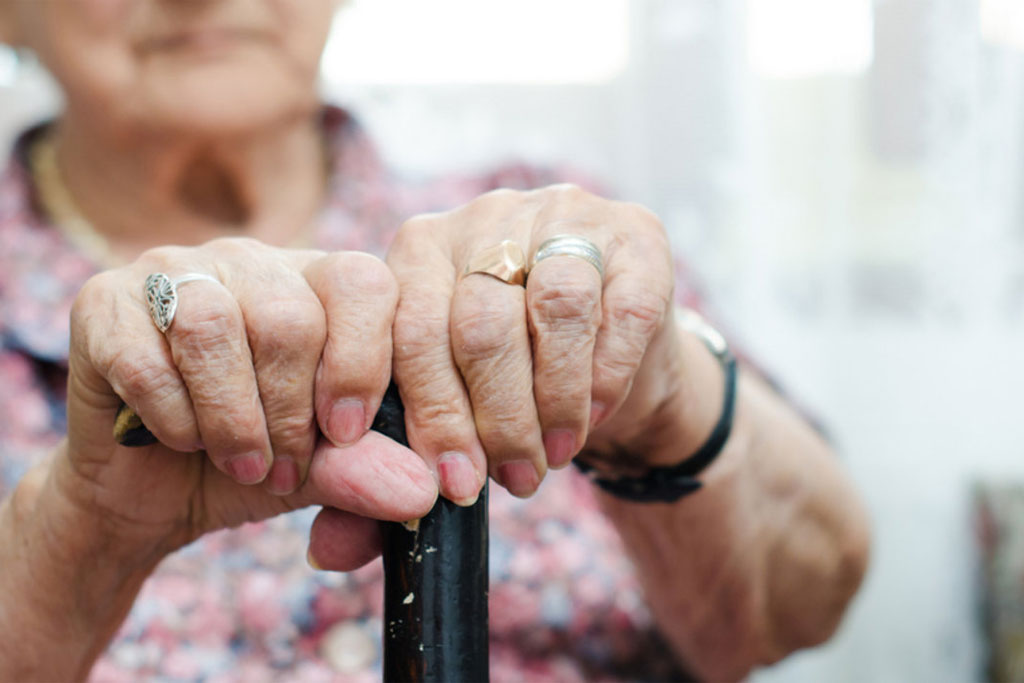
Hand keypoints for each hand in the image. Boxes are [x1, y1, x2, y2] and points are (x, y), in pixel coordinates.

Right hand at [63, 238, 436, 565]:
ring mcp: (176, 270)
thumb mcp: (322, 472)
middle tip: (281, 469)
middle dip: (290, 414)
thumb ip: (368, 471)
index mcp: (318, 282)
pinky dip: (173, 418)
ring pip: (215, 325)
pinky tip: (182, 440)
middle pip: (290, 316)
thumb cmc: (254, 466)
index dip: (362, 364)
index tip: (346, 435)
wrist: (150, 494)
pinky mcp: (104, 301)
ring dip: (232, 418)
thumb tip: (421, 494)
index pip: (364, 282)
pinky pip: (146, 356)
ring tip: (240, 463)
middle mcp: (252, 261)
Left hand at [387, 184, 687, 503]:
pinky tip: (590, 417)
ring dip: (551, 401)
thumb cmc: (510, 384)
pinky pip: (623, 311)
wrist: (607, 354)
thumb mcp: (445, 411)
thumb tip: (329, 549)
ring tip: (548, 458)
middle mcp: (486, 218)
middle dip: (489, 420)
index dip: (424, 411)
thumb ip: (386, 464)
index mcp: (420, 249)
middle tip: (502, 481)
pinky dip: (603, 377)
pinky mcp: (637, 235)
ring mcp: (564, 215)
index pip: (407, 324)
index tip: (438, 481)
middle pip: (478, 321)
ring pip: (555, 307)